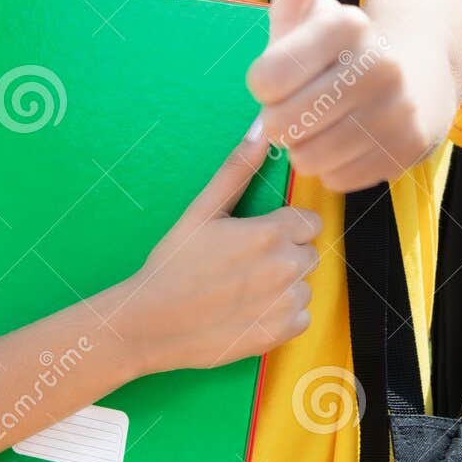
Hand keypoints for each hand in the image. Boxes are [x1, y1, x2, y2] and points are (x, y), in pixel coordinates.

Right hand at [118, 119, 321, 373]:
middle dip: (286, 253)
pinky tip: (250, 310)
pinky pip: (301, 317)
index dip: (286, 225)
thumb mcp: (202, 210)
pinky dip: (283, 315)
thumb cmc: (173, 262)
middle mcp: (286, 268)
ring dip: (285, 285)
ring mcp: (285, 305)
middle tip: (246, 261)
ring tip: (245, 287)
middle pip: (309, 252)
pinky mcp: (281, 334)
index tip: (259, 234)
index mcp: (270, 233)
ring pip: (305, 285)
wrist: (151, 323)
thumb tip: (263, 128)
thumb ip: (237, 169)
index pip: (310, 221)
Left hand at [246, 0, 435, 193]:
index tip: (281, 72)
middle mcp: (381, 66)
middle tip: (302, 101)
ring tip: (328, 119)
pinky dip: (334, 166)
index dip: (264, 84)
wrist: (414, 78)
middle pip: (285, 124)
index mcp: (347, 25)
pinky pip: (335, 177)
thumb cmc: (338, 43)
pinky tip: (350, 139)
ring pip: (310, 155)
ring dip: (308, 145)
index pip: (264, 80)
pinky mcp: (407, 153)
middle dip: (283, 119)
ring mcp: (399, 112)